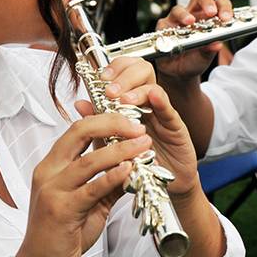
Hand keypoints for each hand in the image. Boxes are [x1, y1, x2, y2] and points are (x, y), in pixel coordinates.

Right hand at [12, 114, 151, 256]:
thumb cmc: (63, 231)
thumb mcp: (88, 199)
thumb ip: (108, 179)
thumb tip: (134, 163)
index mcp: (52, 164)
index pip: (78, 128)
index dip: (106, 119)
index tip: (131, 120)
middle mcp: (48, 172)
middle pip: (80, 132)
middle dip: (113, 124)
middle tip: (139, 127)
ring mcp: (52, 190)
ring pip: (89, 160)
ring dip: (121, 150)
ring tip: (143, 144)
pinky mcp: (61, 210)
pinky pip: (91, 188)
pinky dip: (112, 176)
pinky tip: (129, 168)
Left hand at [74, 57, 198, 195]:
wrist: (157, 187)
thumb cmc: (135, 163)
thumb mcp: (111, 143)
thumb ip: (98, 123)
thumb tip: (79, 103)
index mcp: (130, 103)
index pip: (126, 72)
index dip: (115, 69)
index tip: (100, 76)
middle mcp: (147, 104)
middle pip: (141, 72)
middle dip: (124, 76)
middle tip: (110, 90)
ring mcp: (162, 114)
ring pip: (153, 88)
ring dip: (137, 90)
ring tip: (124, 100)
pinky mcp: (176, 127)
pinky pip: (169, 110)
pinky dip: (161, 101)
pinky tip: (153, 96)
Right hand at [155, 0, 233, 81]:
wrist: (178, 73)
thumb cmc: (195, 60)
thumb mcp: (205, 57)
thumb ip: (210, 50)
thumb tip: (217, 45)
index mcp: (209, 18)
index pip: (219, 3)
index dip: (224, 7)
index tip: (227, 17)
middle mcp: (193, 14)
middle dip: (206, 0)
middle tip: (211, 12)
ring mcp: (177, 20)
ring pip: (179, 8)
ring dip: (185, 15)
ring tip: (190, 22)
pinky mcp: (163, 28)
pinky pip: (164, 23)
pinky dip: (169, 29)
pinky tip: (172, 37)